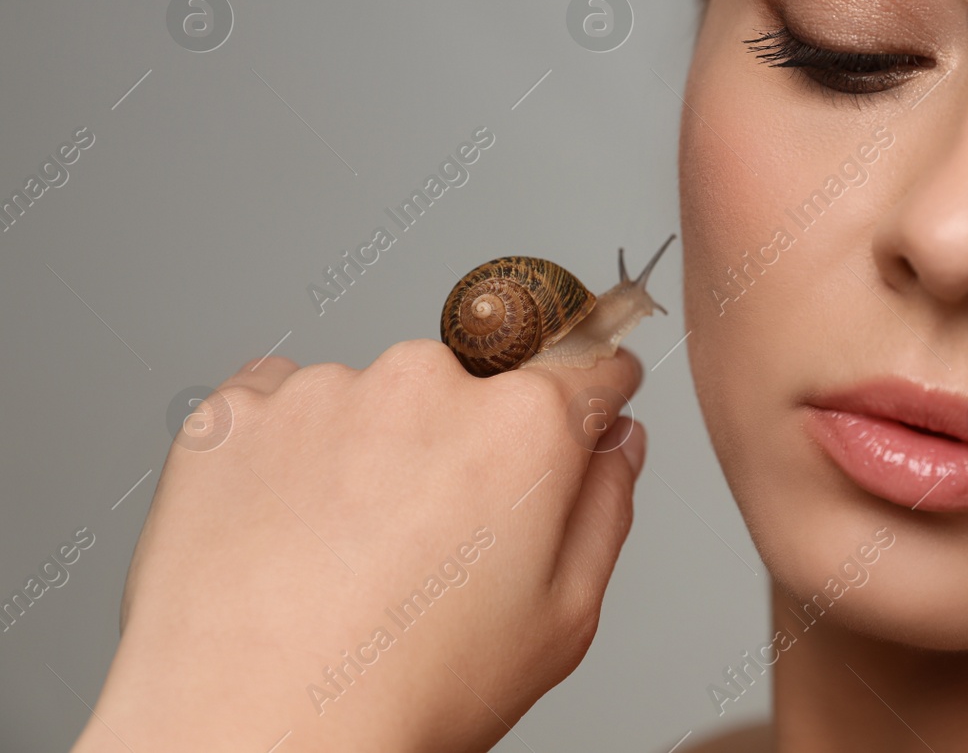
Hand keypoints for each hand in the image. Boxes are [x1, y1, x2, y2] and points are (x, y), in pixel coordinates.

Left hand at [72, 339, 647, 752]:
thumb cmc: (407, 694)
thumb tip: (616, 440)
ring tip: (344, 553)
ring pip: (373, 398)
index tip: (577, 417)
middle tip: (431, 542)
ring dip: (370, 449)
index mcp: (523, 426)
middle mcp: (427, 381)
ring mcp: (323, 390)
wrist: (252, 733)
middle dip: (463, 444)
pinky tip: (287, 531)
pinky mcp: (237, 411)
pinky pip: (280, 405)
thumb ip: (605, 507)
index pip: (586, 366)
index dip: (591, 398)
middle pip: (470, 385)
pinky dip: (288, 454)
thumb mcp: (561, 620)